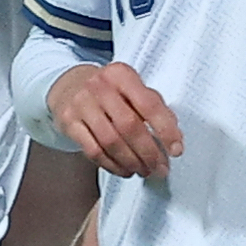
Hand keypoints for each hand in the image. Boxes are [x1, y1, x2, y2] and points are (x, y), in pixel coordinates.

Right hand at [50, 61, 183, 178]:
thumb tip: (174, 140)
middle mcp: (99, 86)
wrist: (69, 86)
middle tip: (159, 167)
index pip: (148, 104)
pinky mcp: (69, 122)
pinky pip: (93, 151)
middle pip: (129, 126)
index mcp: (121, 74)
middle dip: (148, 152)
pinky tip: (124, 169)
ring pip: (110, 142)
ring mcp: (81, 104)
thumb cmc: (110, 91)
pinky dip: (112, 165)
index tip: (176, 150)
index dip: (165, 130)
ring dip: (131, 161)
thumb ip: (155, 108)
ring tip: (143, 170)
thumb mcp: (132, 89)